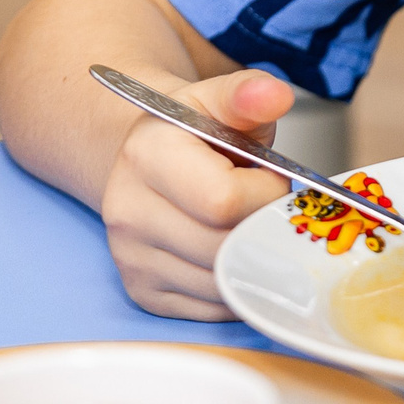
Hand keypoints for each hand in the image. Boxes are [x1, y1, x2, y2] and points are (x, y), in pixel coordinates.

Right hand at [100, 67, 297, 318]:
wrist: (148, 159)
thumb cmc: (194, 132)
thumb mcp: (220, 100)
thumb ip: (248, 94)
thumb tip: (274, 96)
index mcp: (148, 155)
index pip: (224, 201)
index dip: (263, 192)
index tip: (268, 177)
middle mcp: (128, 211)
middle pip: (224, 249)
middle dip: (261, 227)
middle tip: (263, 205)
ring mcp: (130, 258)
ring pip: (221, 285)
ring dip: (251, 259)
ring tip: (245, 223)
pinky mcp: (142, 292)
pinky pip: (211, 308)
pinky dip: (235, 286)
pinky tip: (232, 252)